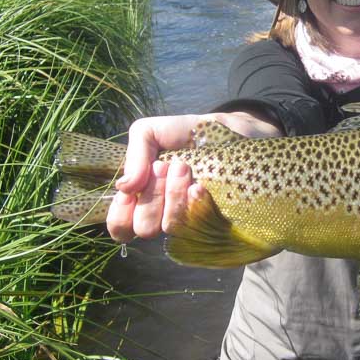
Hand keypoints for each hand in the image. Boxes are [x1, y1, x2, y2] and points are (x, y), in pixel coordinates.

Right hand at [106, 111, 281, 242]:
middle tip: (173, 166)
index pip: (120, 227)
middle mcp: (166, 216)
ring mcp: (192, 222)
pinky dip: (195, 203)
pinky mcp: (217, 226)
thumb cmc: (193, 134)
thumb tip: (124, 187)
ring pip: (170, 227)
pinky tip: (202, 188)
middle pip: (144, 227)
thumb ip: (135, 154)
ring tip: (187, 169)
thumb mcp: (155, 131)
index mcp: (146, 199)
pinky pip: (198, 228)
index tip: (141, 181)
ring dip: (174, 194)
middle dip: (154, 193)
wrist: (238, 131)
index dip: (123, 210)